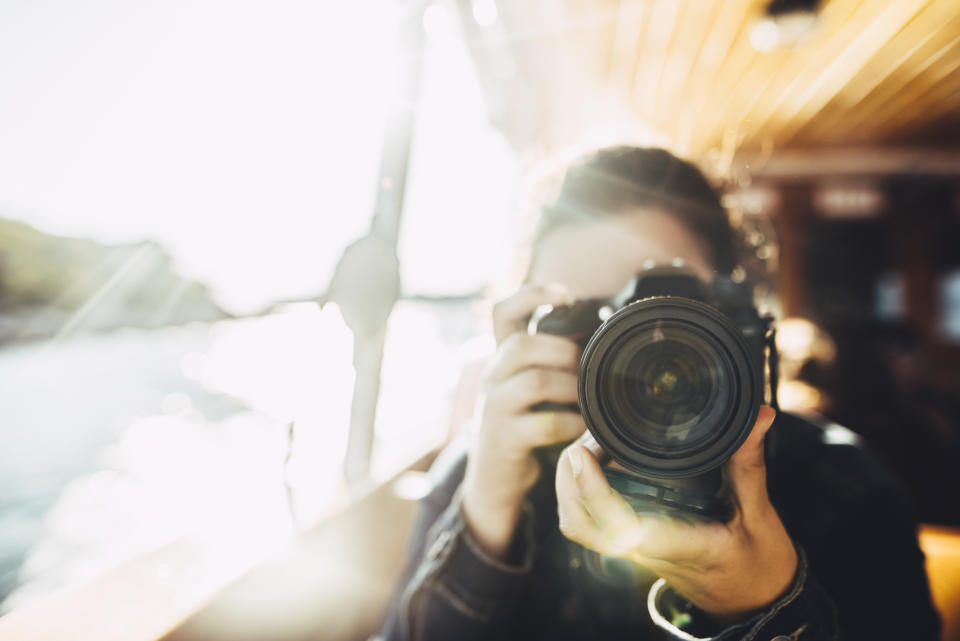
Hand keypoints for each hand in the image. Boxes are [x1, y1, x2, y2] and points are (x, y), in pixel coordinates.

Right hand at [462, 283, 587, 558]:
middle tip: (586, 370)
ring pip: (533, 381)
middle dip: (564, 351)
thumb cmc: (524, 427)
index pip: (503, 313)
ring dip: (570, 388)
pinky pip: (542, 423)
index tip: (565, 292)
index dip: (531, 295)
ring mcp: (494, 408)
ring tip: (587, 400)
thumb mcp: (531, 390)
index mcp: (502, 359)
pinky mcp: (503, 439)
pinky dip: (570, 424)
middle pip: (522, 344)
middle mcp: (492, 377)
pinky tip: (582, 429)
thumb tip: (601, 341)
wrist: (495, 480)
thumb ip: (552, 364)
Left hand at [555, 406, 797, 618]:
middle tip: (588, 439)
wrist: (755, 604)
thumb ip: (749, 464)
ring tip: (591, 445)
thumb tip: (758, 415)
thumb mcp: (761, 514)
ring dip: (571, 486)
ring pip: (580, 526)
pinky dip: (582, 493)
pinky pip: (592, 524)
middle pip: (580, 524)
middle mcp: (646, 550)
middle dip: (568, 480)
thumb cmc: (758, 564)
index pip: (620, 525)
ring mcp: (635, 551)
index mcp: (677, 545)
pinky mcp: (633, 546)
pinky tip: (598, 464)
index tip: (585, 453)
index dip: (592, 490)